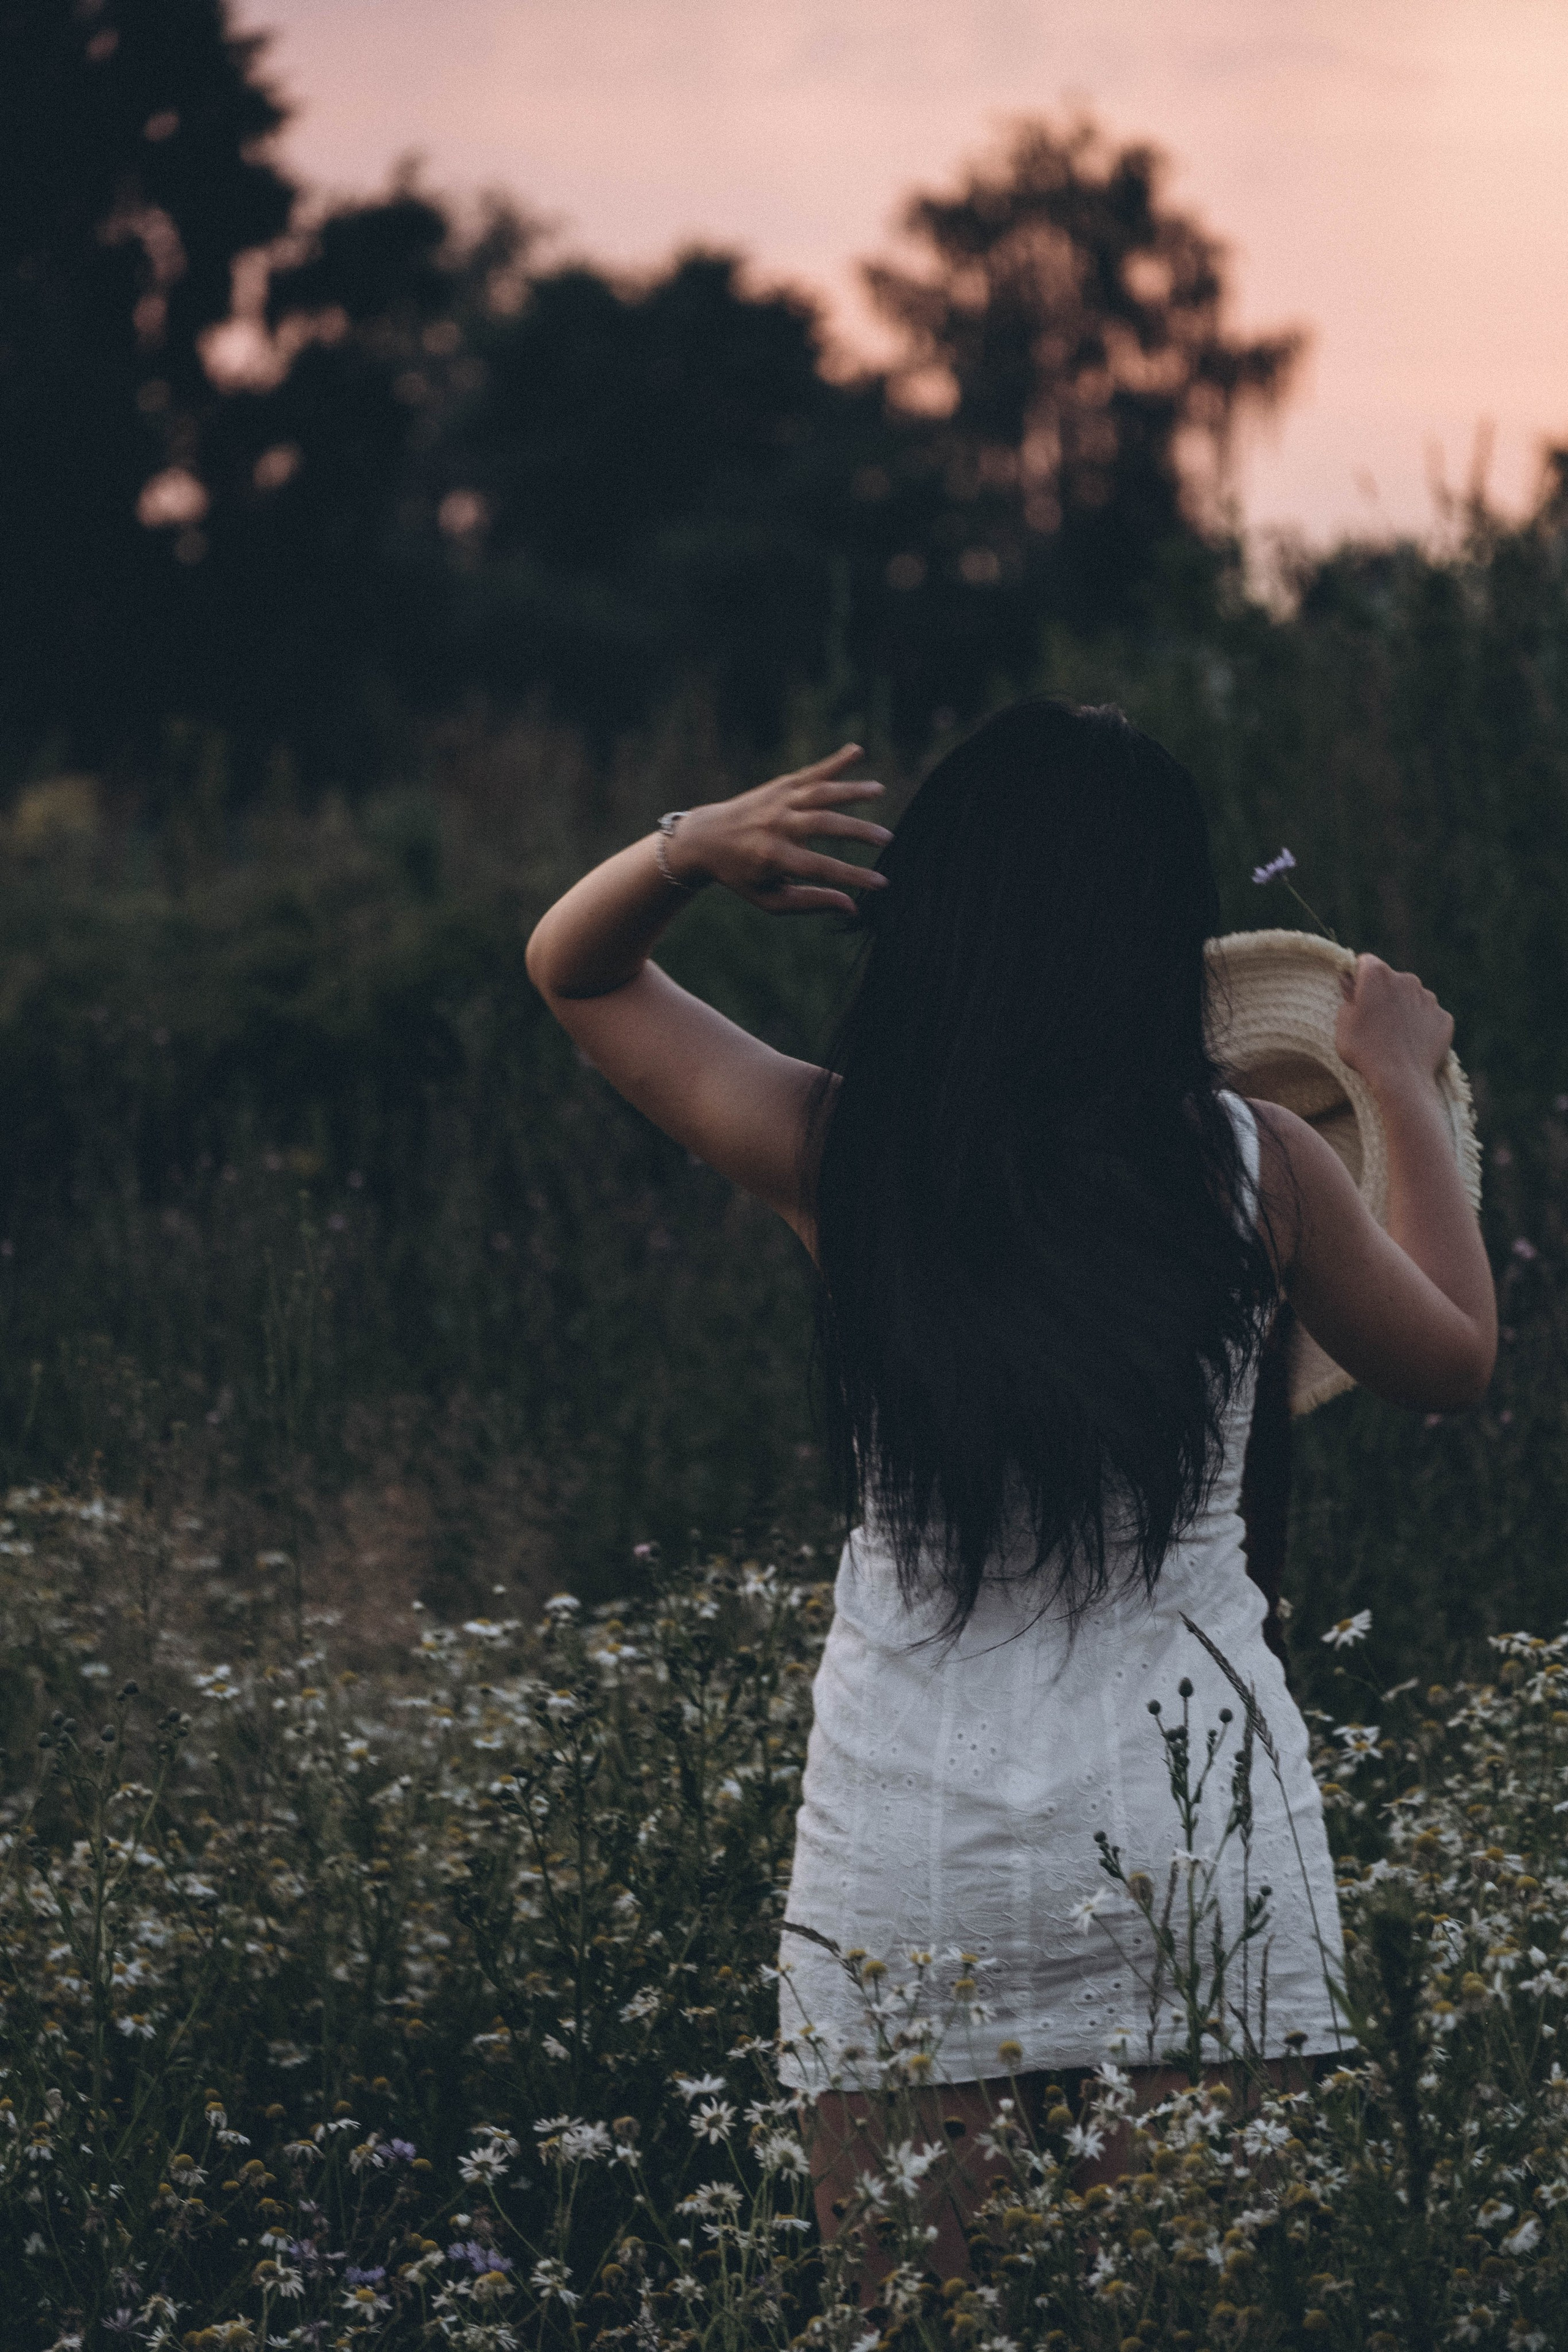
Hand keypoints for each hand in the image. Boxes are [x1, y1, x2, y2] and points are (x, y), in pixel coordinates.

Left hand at [664, 746, 891, 914]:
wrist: (706, 838)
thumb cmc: (743, 876)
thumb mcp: (770, 900)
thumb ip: (810, 902)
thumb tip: (851, 905)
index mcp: (772, 857)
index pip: (820, 867)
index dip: (853, 875)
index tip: (881, 883)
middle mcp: (776, 825)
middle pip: (824, 825)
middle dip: (858, 831)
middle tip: (888, 839)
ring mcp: (778, 801)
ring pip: (820, 793)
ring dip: (851, 791)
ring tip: (879, 791)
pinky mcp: (780, 786)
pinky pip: (811, 772)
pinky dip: (834, 762)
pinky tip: (856, 751)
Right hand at [1335, 953, 1453, 1096]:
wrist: (1401, 1079)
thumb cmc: (1365, 1050)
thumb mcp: (1342, 1023)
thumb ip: (1348, 997)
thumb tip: (1351, 982)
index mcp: (1378, 975)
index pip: (1365, 963)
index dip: (1359, 978)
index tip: (1355, 996)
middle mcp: (1407, 979)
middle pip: (1391, 980)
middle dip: (1383, 995)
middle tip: (1373, 1022)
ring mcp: (1429, 998)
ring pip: (1411, 998)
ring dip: (1403, 1010)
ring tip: (1393, 1037)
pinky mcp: (1444, 1017)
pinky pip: (1429, 1017)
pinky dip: (1420, 1027)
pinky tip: (1410, 1044)